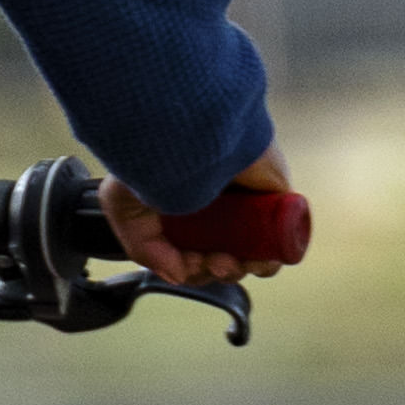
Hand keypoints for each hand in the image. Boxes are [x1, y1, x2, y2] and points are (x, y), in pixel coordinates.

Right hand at [98, 148, 299, 287]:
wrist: (186, 130)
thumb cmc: (150, 153)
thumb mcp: (124, 207)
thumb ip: (143, 248)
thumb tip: (177, 274)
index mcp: (180, 205)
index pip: (190, 250)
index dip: (188, 269)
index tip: (182, 265)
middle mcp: (212, 204)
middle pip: (221, 256)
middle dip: (213, 271)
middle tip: (207, 263)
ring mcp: (243, 201)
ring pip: (250, 252)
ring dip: (239, 269)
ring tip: (227, 263)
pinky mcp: (271, 195)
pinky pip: (279, 237)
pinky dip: (270, 257)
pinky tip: (257, 259)